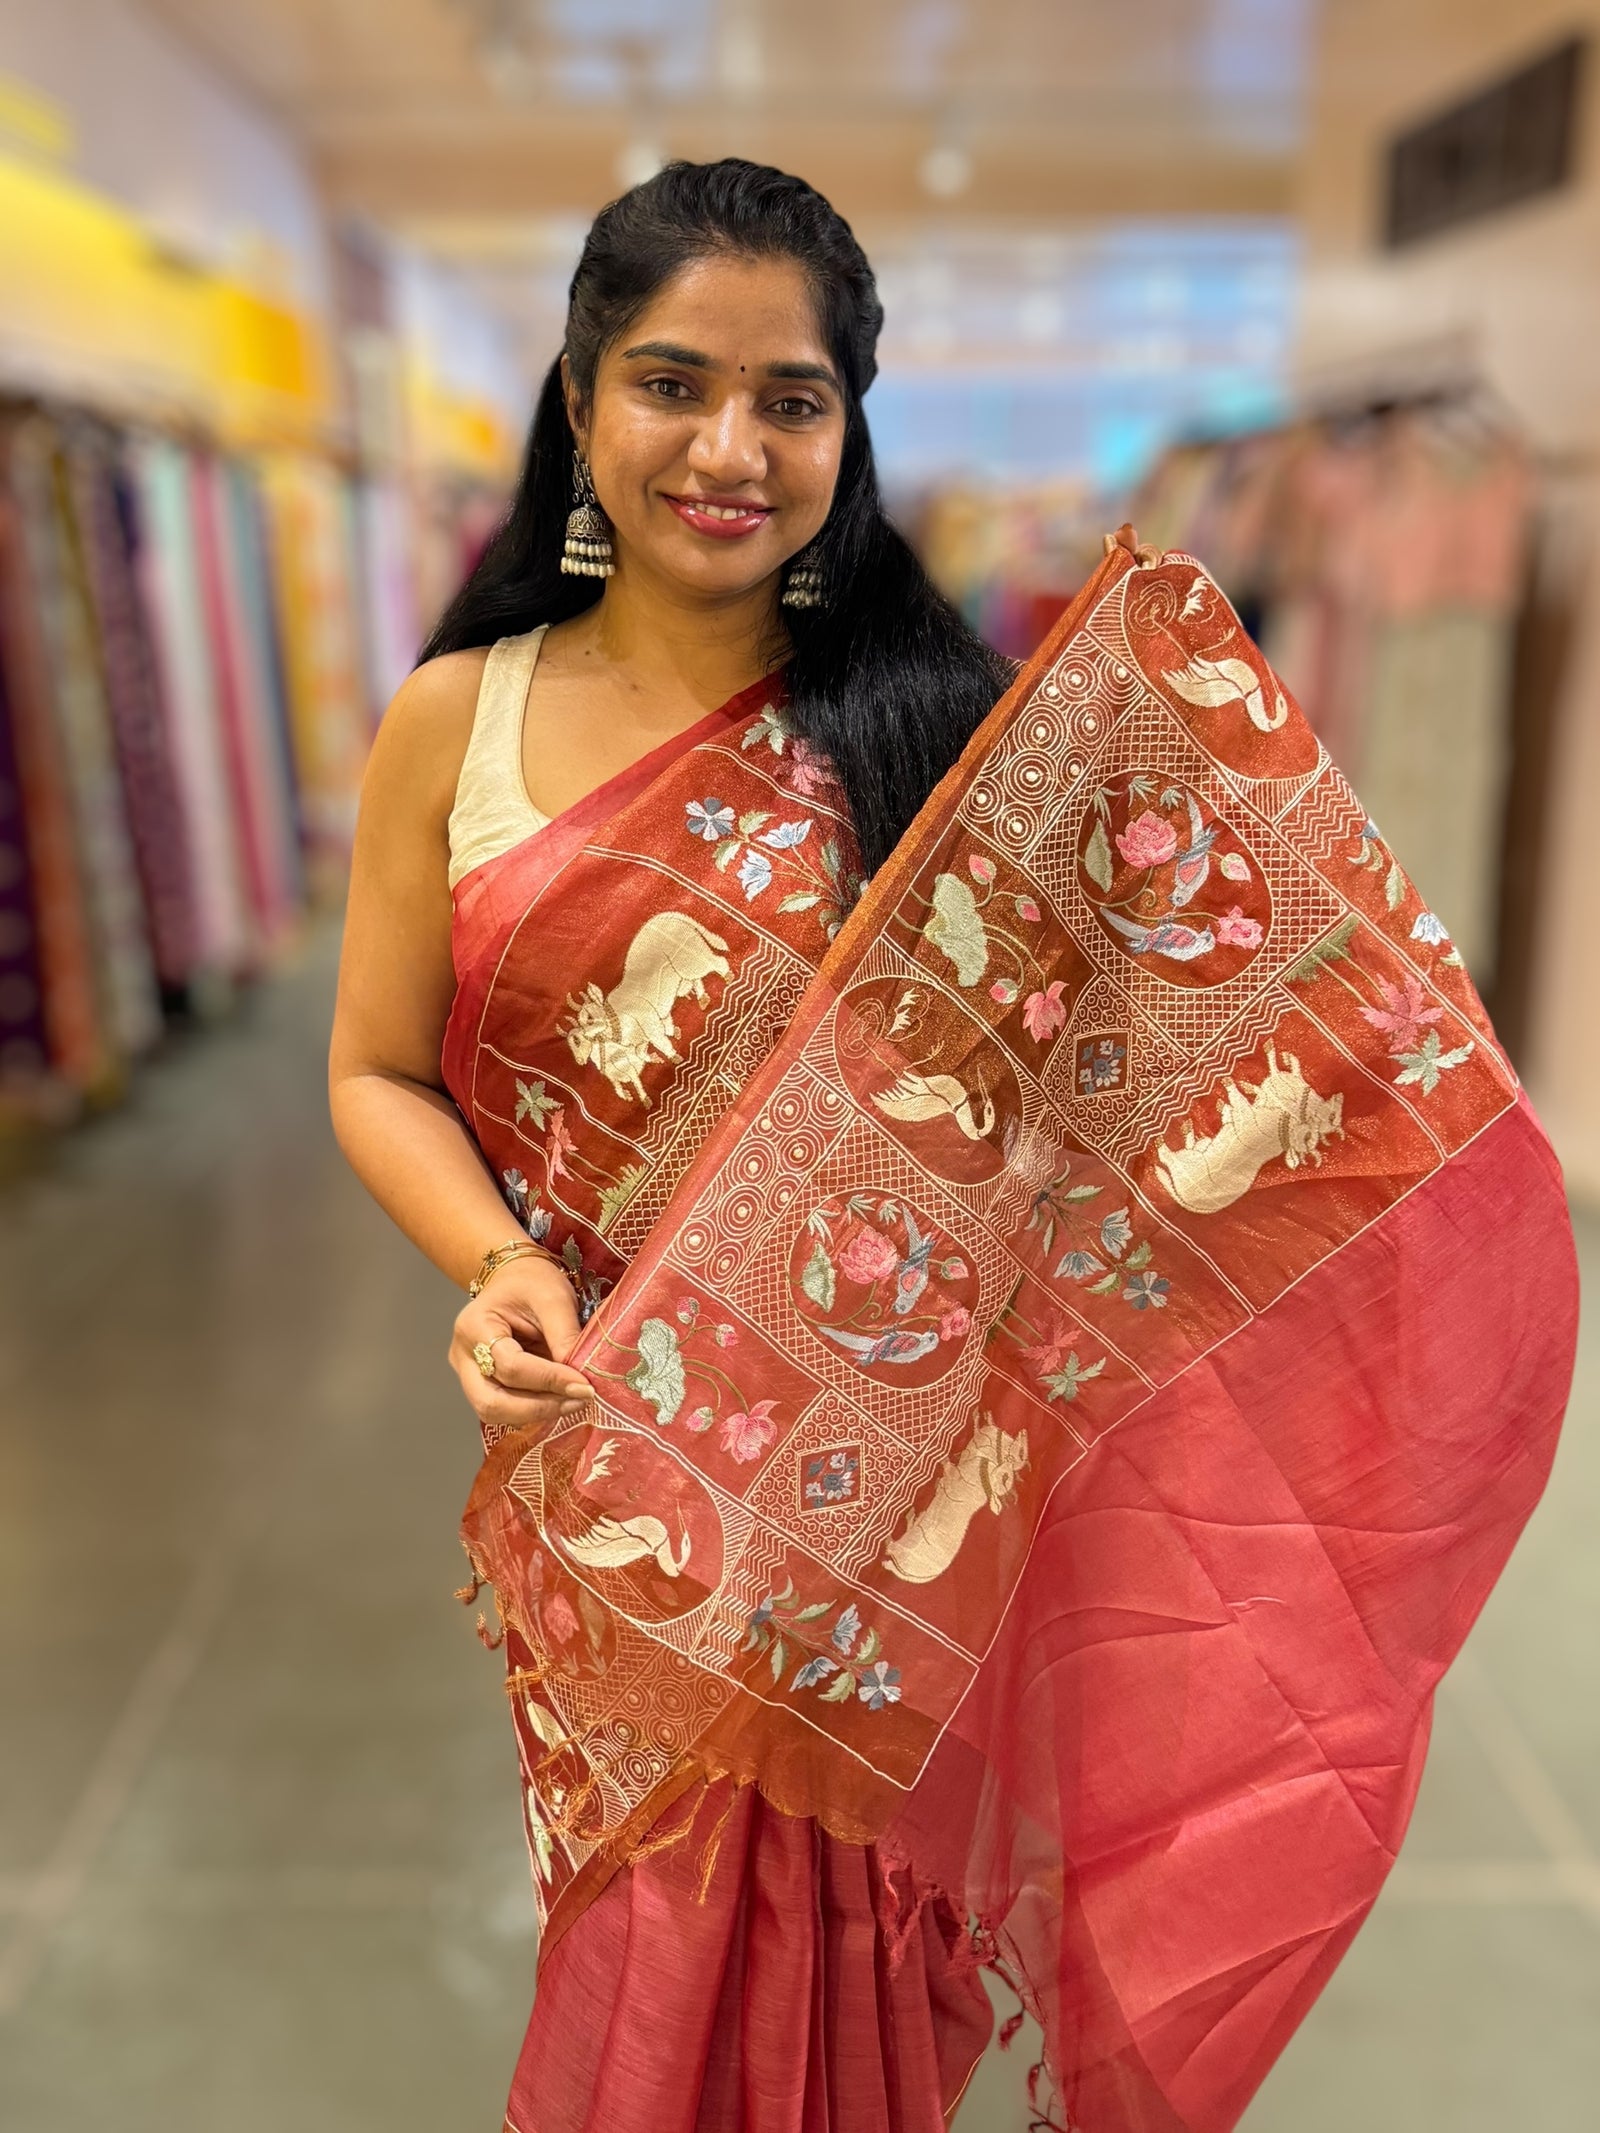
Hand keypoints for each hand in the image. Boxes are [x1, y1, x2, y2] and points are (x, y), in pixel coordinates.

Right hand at [449, 1256, 591, 1438]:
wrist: (515, 1279)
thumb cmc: (531, 1282)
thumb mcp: (554, 1297)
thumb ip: (565, 1336)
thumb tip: (580, 1380)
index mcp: (475, 1326)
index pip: (510, 1366)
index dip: (549, 1380)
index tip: (585, 1385)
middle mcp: (463, 1356)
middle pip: (491, 1402)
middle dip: (538, 1409)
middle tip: (578, 1401)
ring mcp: (468, 1374)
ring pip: (494, 1413)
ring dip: (537, 1414)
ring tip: (574, 1401)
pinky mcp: (482, 1386)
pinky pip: (504, 1410)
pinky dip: (533, 1411)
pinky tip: (560, 1401)